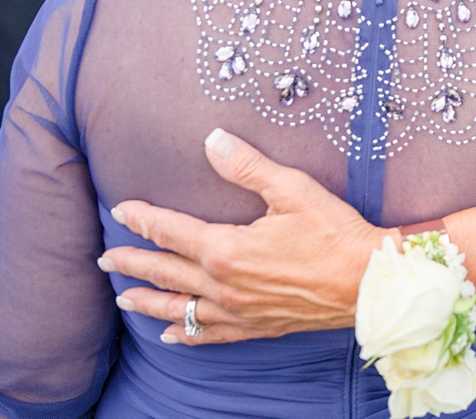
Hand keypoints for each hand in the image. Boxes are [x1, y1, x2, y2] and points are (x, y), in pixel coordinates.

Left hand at [105, 129, 390, 344]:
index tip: (122, 210)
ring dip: (147, 301)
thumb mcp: (294, 189)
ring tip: (123, 297)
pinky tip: (171, 335)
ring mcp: (238, 310)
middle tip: (106, 258)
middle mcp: (223, 284)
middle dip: (132, 262)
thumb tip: (213, 141)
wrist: (370, 282)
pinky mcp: (256, 326)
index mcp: (226, 249)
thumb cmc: (336, 233)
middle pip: (164, 272)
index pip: (171, 230)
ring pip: (179, 307)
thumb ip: (248, 166)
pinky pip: (210, 335)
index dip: (143, 218)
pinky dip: (186, 334)